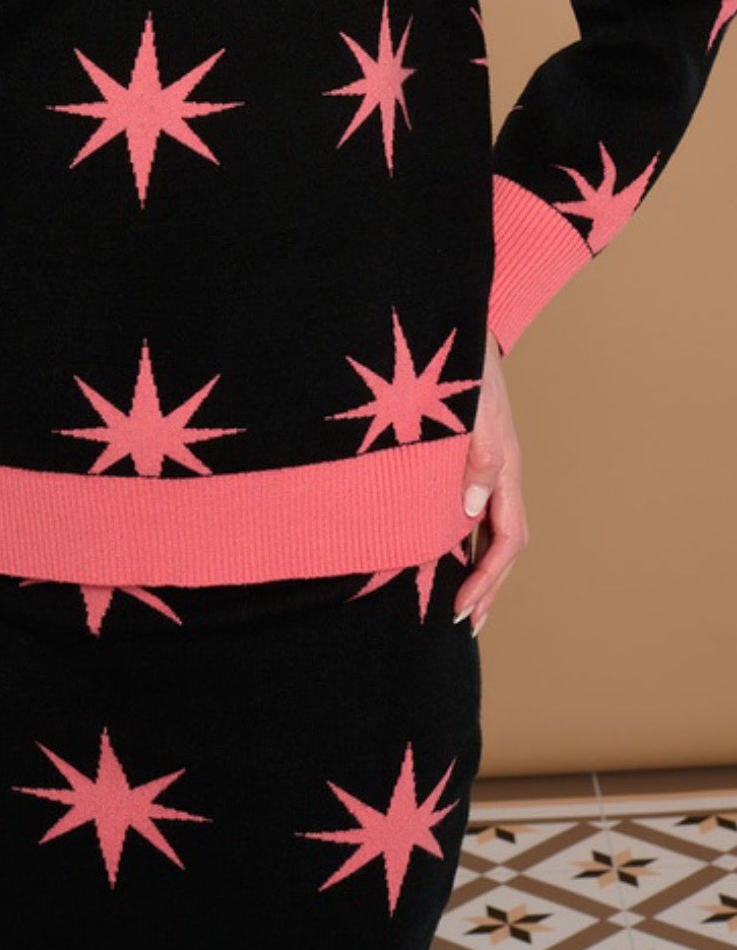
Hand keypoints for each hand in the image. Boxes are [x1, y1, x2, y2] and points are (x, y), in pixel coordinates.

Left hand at [452, 325, 527, 635]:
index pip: (507, 540)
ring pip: (487, 529)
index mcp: (506, 467)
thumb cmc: (463, 365)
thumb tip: (470, 514)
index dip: (486, 580)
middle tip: (465, 625)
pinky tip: (442, 551)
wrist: (452, 325)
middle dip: (487, 588)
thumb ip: (477, 459)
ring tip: (458, 604)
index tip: (461, 610)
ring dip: (476, 568)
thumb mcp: (473, 411)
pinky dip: (460, 539)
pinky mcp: (466, 455)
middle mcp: (499, 473)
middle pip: (503, 544)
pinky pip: (470, 509)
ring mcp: (484, 465)